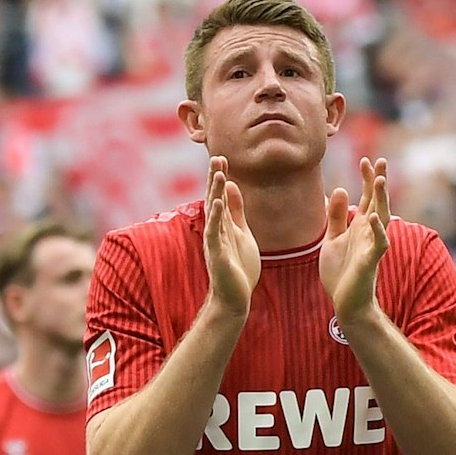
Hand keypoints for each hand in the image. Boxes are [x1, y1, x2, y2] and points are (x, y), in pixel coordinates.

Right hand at [203, 156, 261, 315]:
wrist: (235, 298)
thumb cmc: (238, 268)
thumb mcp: (241, 233)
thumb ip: (236, 212)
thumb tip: (232, 186)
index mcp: (223, 224)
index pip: (220, 196)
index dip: (221, 177)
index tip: (223, 158)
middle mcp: (216, 230)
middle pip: (214, 198)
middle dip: (215, 178)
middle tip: (217, 157)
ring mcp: (215, 241)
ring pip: (214, 212)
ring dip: (216, 191)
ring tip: (219, 172)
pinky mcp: (217, 254)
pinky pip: (215, 232)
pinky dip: (216, 216)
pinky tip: (218, 201)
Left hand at [319, 157, 389, 318]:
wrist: (345, 302)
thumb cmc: (341, 272)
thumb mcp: (333, 239)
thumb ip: (336, 216)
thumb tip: (340, 189)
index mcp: (359, 226)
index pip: (366, 197)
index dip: (367, 179)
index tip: (365, 160)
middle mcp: (368, 232)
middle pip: (377, 202)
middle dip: (378, 182)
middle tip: (380, 160)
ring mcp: (371, 245)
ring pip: (381, 217)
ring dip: (381, 199)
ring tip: (380, 180)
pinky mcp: (370, 261)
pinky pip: (378, 243)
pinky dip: (378, 230)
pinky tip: (374, 217)